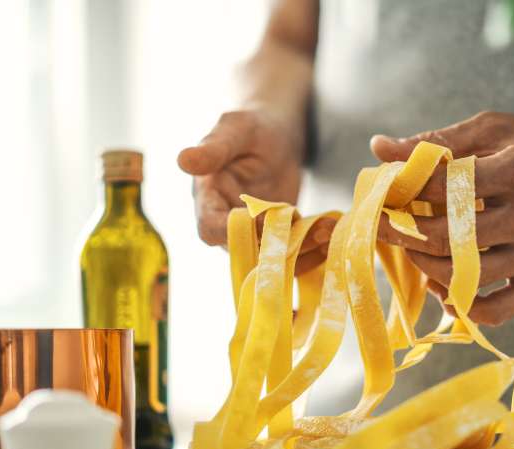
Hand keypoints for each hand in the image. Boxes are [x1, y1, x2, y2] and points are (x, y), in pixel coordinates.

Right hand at [178, 109, 333, 274]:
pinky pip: (289, 252)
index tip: (263, 219)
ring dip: (300, 251)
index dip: (234, 231)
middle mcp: (226, 222)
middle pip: (244, 250)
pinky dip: (311, 248)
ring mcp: (252, 233)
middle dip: (276, 246)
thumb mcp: (235, 131)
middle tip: (310, 232)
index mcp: (208, 199)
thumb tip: (182, 160)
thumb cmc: (251, 127)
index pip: (209, 229)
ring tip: (327, 233)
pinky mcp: (276, 236)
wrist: (277, 134)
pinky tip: (330, 232)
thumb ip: (213, 149)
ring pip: (270, 257)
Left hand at [371, 111, 513, 325]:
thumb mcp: (495, 130)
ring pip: (463, 277)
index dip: (402, 192)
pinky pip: (494, 310)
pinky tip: (443, 285)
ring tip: (413, 247)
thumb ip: (437, 141)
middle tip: (383, 225)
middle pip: (447, 238)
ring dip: (425, 266)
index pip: (442, 188)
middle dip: (402, 233)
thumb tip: (378, 148)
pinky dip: (461, 305)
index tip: (381, 194)